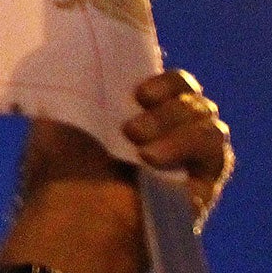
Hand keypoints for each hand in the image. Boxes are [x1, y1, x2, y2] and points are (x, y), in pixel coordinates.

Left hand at [5, 69, 232, 272]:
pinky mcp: (204, 180)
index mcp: (126, 113)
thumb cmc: (56, 173)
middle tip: (132, 117)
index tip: (136, 87)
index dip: (158, 76)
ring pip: (205, 113)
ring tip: (138, 148)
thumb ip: (76, 83)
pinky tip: (155, 161)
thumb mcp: (56, 117)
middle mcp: (158, 132)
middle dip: (167, 93)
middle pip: (188, 91)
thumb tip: (79, 48)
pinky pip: (215, 143)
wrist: (75, 224)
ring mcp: (183, 156)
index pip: (161, 80)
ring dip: (173, 121)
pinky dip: (189, 143)